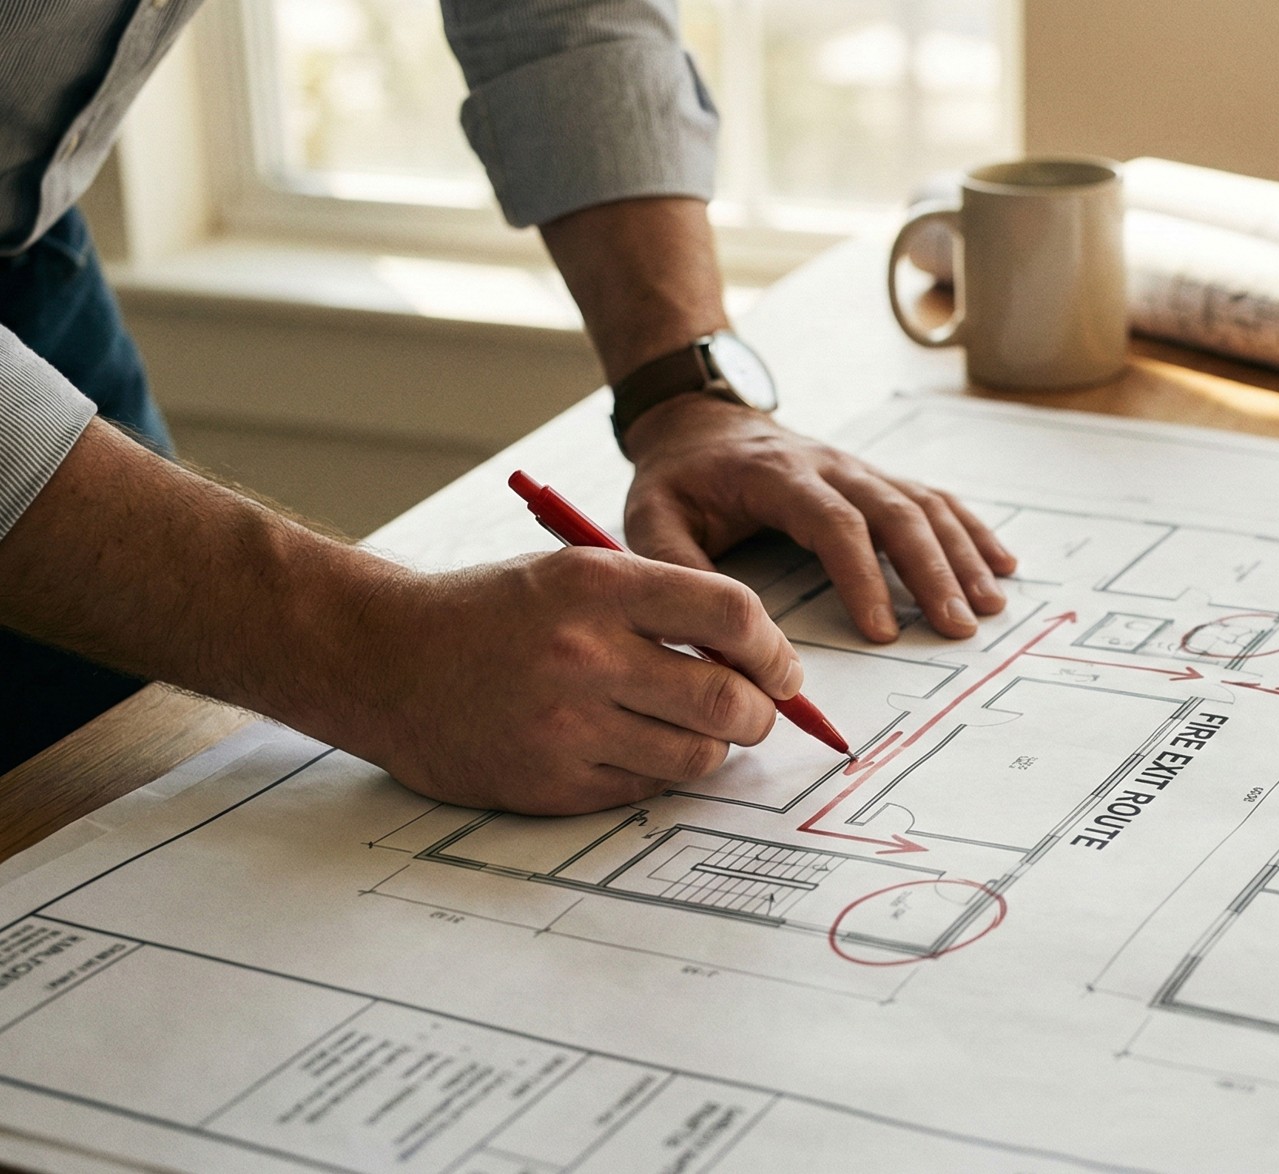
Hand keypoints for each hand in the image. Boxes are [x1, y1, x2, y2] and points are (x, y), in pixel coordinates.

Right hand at [353, 548, 801, 814]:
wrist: (384, 658)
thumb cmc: (492, 613)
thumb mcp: (575, 573)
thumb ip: (663, 604)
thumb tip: (758, 658)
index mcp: (599, 587)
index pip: (732, 615)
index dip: (775, 649)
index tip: (782, 669)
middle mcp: (584, 655)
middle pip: (727, 700)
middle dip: (762, 713)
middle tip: (758, 711)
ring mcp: (566, 727)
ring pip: (696, 755)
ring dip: (714, 747)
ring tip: (693, 728)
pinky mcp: (549, 784)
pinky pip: (646, 789)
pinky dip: (659, 772)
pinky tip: (636, 746)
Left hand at [620, 394, 1016, 642]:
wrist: (698, 421)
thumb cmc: (677, 477)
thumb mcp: (650, 515)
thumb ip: (674, 566)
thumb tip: (710, 629)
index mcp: (778, 475)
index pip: (834, 523)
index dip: (863, 576)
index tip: (883, 631)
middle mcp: (831, 465)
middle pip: (896, 512)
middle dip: (933, 571)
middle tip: (957, 626)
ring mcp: (859, 468)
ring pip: (924, 505)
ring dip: (962, 554)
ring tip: (988, 606)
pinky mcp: (874, 479)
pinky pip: (934, 499)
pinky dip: (972, 531)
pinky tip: (1002, 565)